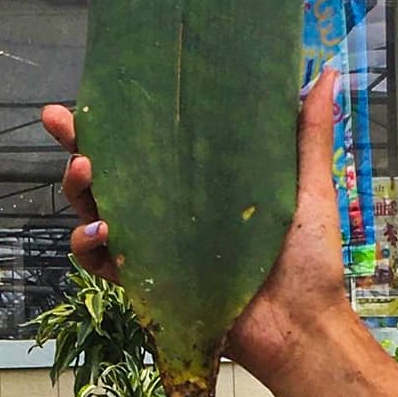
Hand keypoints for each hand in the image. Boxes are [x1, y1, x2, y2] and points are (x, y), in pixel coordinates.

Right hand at [42, 68, 351, 386]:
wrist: (301, 324)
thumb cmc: (308, 259)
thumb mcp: (308, 186)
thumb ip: (308, 134)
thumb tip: (328, 71)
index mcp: (198, 183)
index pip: (145, 146)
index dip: (108, 122)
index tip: (81, 98)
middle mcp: (169, 213)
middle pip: (107, 175)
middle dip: (77, 149)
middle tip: (69, 128)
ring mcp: (155, 248)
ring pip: (93, 212)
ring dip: (79, 191)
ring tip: (86, 172)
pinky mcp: (148, 284)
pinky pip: (101, 263)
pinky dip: (89, 246)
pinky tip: (101, 231)